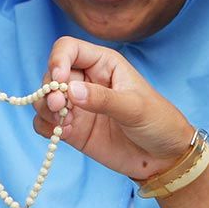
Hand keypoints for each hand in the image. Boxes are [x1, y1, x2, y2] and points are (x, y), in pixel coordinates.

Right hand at [34, 37, 194, 180]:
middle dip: (48, 89)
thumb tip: (70, 92)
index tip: (58, 80)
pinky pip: (46, 123)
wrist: (164, 158)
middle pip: (51, 74)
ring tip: (60, 122)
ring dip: (43, 108)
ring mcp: (78, 106)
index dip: (57, 60)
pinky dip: (45, 127)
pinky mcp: (73, 129)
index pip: (69, 49)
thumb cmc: (158, 122)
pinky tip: (59, 134)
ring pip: (44, 98)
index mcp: (103, 64)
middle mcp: (86, 81)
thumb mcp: (135, 107)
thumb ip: (103, 99)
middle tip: (58, 106)